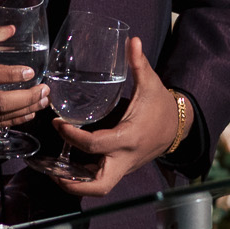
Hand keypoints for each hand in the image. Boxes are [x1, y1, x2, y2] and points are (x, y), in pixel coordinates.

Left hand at [49, 37, 177, 196]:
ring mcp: (124, 167)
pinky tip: (68, 167)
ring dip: (76, 184)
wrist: (178, 128)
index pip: (94, 144)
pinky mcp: (122, 168)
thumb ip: (138, 63)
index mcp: (128, 138)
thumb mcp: (151, 84)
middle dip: (73, 183)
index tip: (57, 123)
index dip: (72, 136)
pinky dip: (84, 178)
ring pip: (99, 188)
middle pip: (98, 185)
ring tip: (54, 171)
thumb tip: (132, 40)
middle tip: (52, 171)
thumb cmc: (161, 106)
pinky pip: (101, 179)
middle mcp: (125, 158)